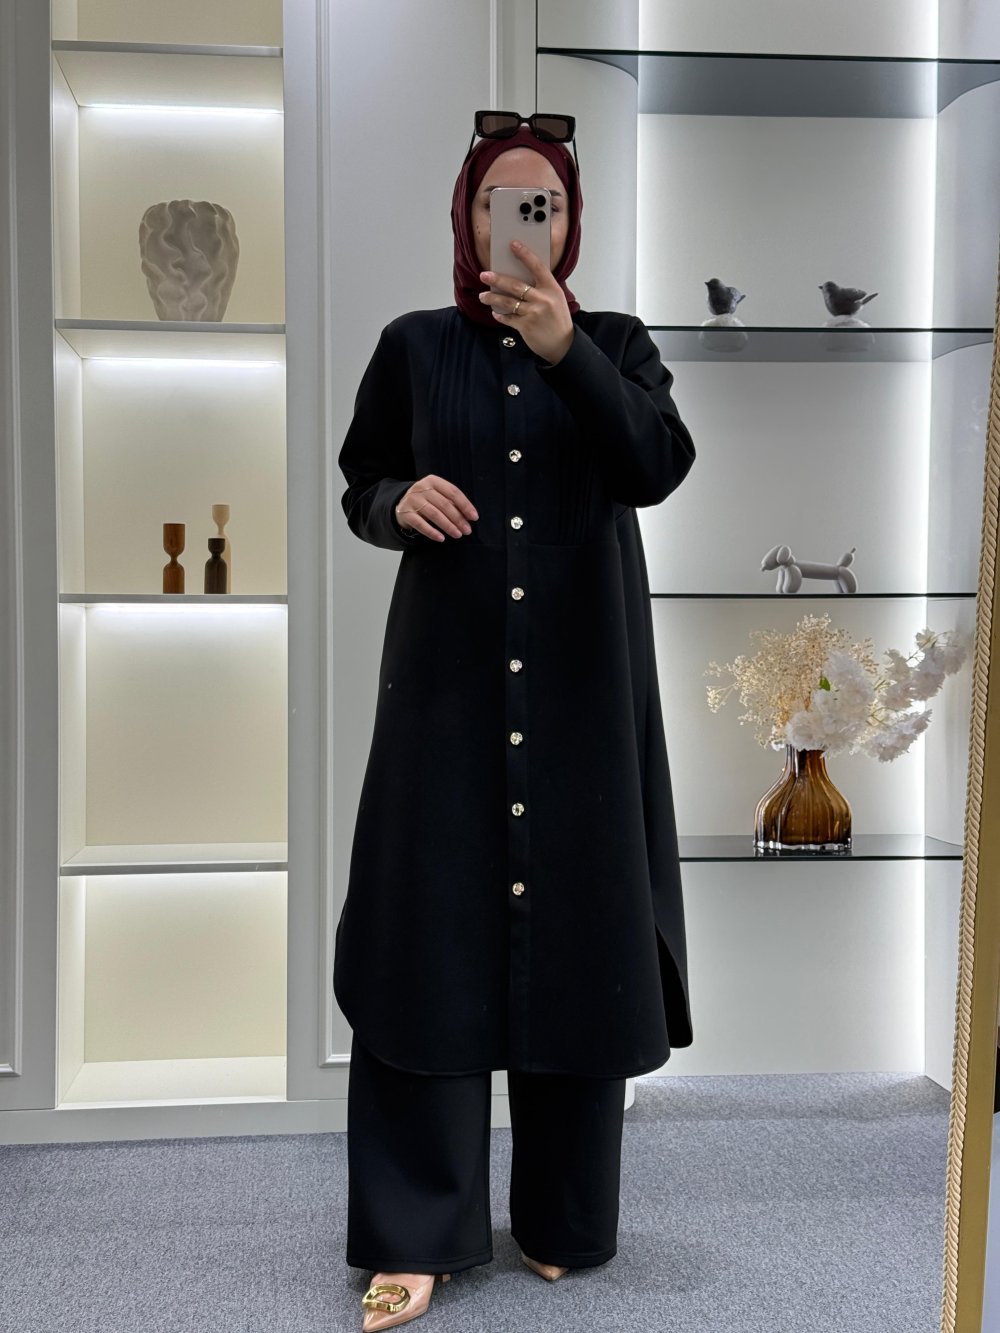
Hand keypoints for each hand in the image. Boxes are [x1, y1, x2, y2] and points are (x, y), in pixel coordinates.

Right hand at [395, 474, 477, 541]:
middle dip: (458, 518)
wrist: (402, 505)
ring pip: (434, 514)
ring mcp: (412, 500)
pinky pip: (420, 524)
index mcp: (433, 481)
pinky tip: (441, 538)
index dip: (465, 505)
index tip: (474, 517)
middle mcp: (422, 488)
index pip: (453, 492)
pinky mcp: (405, 513)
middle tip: (467, 530)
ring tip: (457, 535)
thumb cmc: (427, 501)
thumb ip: (452, 504)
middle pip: (444, 504)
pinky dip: (431, 532)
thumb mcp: (438, 497)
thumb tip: (469, 517)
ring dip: (448, 526)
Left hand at [479, 240, 573, 365]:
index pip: (537, 267)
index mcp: (552, 289)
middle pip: (516, 285)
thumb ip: (540, 288)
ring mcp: (534, 313)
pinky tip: (495, 313)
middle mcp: (543, 299)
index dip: (525, 254)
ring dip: (492, 298)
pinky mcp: (526, 327)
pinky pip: (508, 318)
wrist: (563, 344)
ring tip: (483, 296)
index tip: (513, 244)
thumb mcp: (555, 299)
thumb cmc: (557, 319)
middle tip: (484, 275)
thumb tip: (517, 277)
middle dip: (497, 279)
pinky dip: (500, 315)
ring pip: (508, 302)